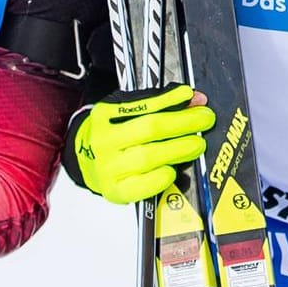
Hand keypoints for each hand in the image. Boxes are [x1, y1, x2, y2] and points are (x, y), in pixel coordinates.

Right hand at [62, 84, 213, 204]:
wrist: (84, 160)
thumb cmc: (111, 134)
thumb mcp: (126, 111)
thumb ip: (158, 103)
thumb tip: (194, 100)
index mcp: (104, 115)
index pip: (142, 104)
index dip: (169, 100)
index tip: (189, 96)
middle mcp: (104, 140)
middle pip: (149, 129)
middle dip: (183, 123)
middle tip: (203, 120)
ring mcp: (108, 167)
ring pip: (148, 157)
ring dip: (179, 149)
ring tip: (196, 144)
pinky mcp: (114, 190)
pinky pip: (142, 187)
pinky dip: (161, 177)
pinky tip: (172, 170)